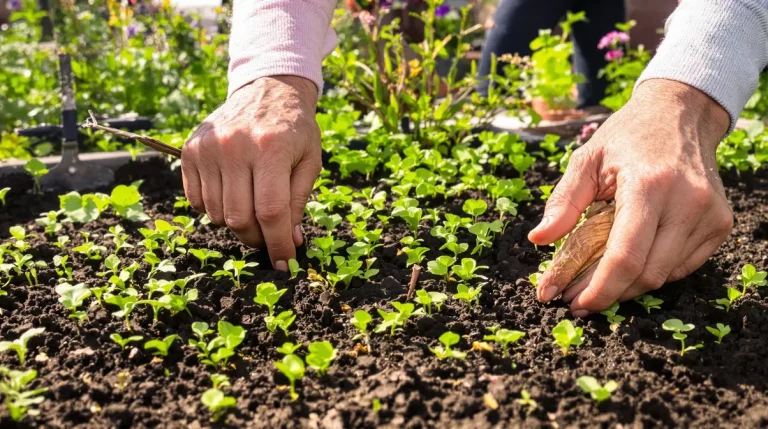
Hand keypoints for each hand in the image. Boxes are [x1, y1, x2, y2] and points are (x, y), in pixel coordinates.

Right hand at [181, 76, 321, 270]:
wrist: (267, 89)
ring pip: (217, 214)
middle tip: (269, 237)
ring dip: (237, 223)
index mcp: (270, 148)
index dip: (278, 243)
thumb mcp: (309, 161)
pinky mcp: (190, 150)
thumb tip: (289, 241)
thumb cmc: (295, 130)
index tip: (286, 263)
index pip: (271, 211)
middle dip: (257, 238)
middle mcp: (234, 146)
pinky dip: (215, 209)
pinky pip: (197, 201)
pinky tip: (233, 193)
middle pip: (239, 218)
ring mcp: (207, 148)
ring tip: (253, 208)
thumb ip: (299, 202)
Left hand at [529, 79, 733, 316]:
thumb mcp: (586, 159)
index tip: (575, 303)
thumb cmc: (627, 136)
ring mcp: (709, 215)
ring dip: (630, 287)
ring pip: (665, 275)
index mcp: (649, 185)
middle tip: (578, 299)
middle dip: (610, 294)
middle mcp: (686, 202)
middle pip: (647, 274)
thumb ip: (563, 201)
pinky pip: (682, 266)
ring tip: (598, 283)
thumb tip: (538, 239)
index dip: (599, 289)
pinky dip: (653, 272)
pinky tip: (630, 264)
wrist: (680, 113)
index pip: (625, 256)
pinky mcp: (721, 223)